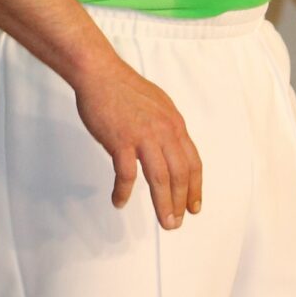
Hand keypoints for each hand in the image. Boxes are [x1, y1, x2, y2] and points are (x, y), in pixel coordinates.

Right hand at [73, 56, 201, 228]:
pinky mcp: (120, 140)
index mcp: (175, 125)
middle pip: (180, 174)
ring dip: (163, 203)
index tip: (194, 206)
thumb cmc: (125, 89)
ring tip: (164, 222)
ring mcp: (143, 136)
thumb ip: (167, 128)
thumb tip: (172, 148)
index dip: (195, 187)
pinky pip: (126, 174)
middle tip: (177, 223)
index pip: (192, 162)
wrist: (100, 73)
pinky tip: (119, 202)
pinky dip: (123, 191)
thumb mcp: (159, 106)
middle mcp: (165, 131)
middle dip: (181, 202)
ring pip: (160, 178)